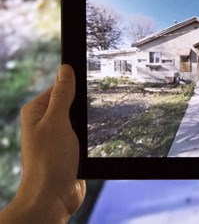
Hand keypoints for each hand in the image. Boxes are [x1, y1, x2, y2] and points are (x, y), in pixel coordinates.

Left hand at [0, 65, 85, 222]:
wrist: (53, 197)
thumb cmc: (50, 160)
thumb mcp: (58, 120)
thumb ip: (62, 94)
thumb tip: (65, 69)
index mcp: (36, 111)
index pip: (59, 86)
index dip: (75, 85)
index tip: (91, 83)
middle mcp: (44, 122)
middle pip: (70, 101)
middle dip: (83, 106)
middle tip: (92, 110)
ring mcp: (56, 136)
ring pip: (79, 118)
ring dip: (88, 122)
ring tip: (91, 128)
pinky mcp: (67, 148)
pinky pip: (82, 133)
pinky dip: (89, 134)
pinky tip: (95, 138)